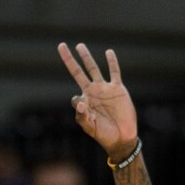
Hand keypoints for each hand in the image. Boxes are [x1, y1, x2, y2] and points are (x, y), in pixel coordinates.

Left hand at [58, 42, 136, 159]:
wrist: (123, 138)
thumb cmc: (105, 135)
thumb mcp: (92, 129)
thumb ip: (83, 117)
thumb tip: (78, 101)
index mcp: (85, 103)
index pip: (75, 98)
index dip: (77, 102)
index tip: (83, 109)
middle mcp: (93, 94)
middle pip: (78, 73)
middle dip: (70, 61)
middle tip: (62, 46)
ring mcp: (105, 89)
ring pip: (93, 69)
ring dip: (86, 57)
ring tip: (79, 46)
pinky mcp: (117, 89)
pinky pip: (114, 72)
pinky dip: (112, 62)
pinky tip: (108, 52)